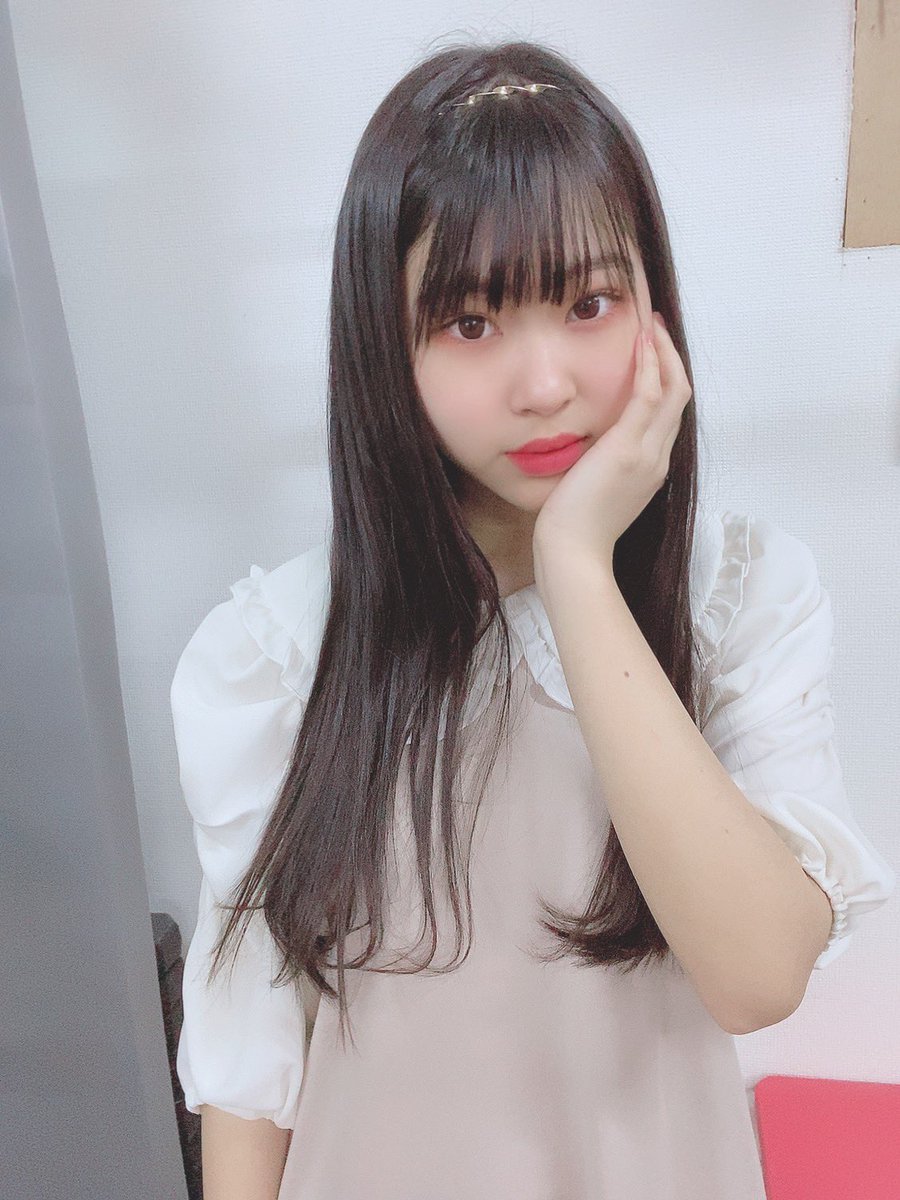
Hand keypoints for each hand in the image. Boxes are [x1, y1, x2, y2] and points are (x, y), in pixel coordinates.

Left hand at [532, 312, 690, 566]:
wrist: (574, 553)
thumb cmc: (575, 530)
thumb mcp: (595, 491)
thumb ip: (601, 467)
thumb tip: (589, 449)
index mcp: (651, 468)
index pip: (669, 416)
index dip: (665, 380)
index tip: (653, 354)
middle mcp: (658, 458)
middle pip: (680, 398)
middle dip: (670, 359)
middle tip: (656, 328)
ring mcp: (648, 453)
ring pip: (674, 391)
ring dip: (664, 353)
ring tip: (650, 325)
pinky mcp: (628, 449)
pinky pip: (649, 396)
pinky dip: (650, 365)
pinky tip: (640, 342)